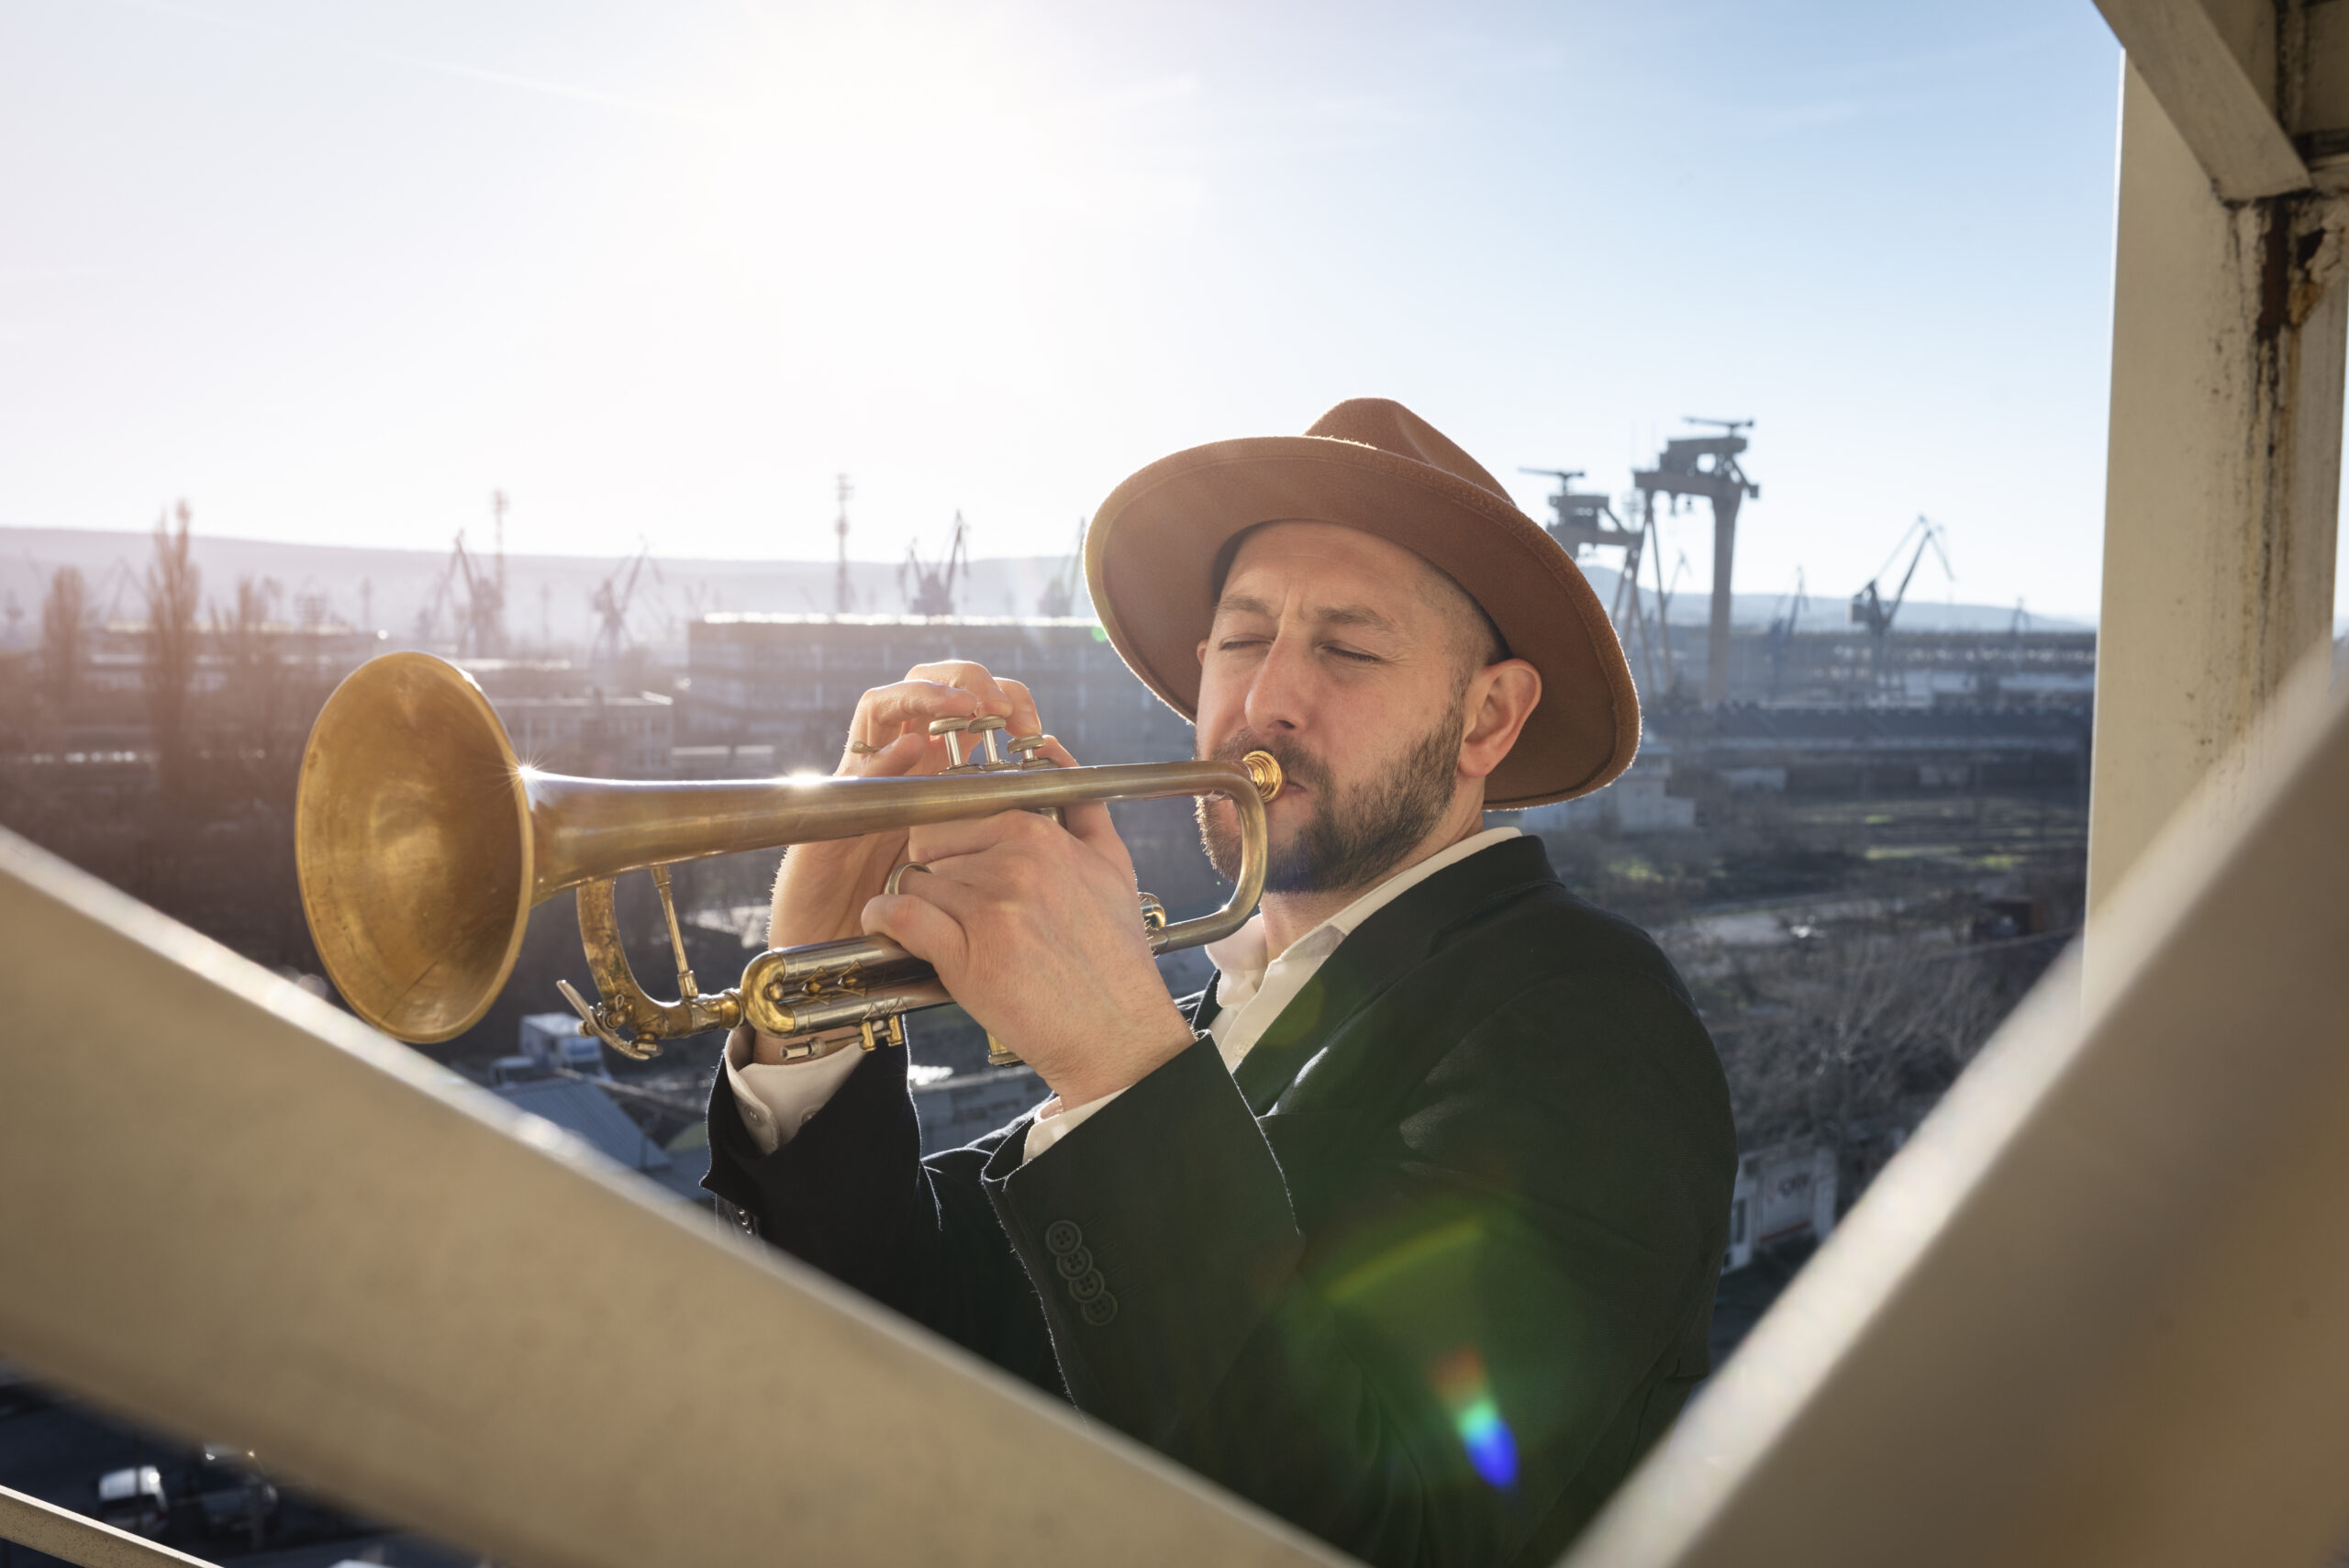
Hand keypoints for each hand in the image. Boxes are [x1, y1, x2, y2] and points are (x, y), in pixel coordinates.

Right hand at [754, 661, 1040, 1065]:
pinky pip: (855, 765)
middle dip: (965, 683)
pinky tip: (911, 749)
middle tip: (1000, 706)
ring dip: (924, 698)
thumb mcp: (977, 874)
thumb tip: (1051, 790)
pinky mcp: (834, 808)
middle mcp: (901, 768)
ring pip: (884, 708)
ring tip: (961, 709)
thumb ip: (1011, 833)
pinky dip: (884, 752)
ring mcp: (865, 782)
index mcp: (941, 773)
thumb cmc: (914, 917)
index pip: (968, 709)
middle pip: (927, 689)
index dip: (1001, 700)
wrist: (845, 956)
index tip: (1033, 723)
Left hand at [859, 737, 1196, 1108]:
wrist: (1114, 1029)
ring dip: (915, 901)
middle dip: (933, 870)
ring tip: (937, 926)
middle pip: (930, 844)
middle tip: (950, 902)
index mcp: (1040, 834)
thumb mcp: (1111, 863)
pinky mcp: (966, 954)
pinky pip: (900, 915)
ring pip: (914, 879)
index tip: (955, 865)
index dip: (951, 841)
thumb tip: (1049, 747)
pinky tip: (889, 929)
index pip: (958, 812)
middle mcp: (1013, 862)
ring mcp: (988, 907)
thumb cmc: (1112, 953)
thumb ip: (1079, 801)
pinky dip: (884, 920)